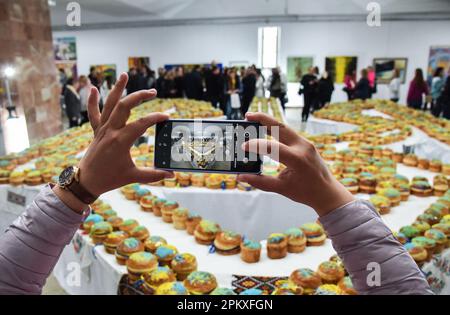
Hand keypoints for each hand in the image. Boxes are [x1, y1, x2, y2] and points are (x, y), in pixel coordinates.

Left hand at [55, 73, 172, 209]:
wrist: (86, 182)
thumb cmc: (109, 179)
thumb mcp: (133, 177)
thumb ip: (153, 175)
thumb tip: (171, 174)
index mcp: (120, 141)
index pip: (142, 124)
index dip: (156, 118)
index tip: (166, 116)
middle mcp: (110, 131)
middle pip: (125, 106)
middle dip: (139, 96)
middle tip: (153, 92)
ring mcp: (102, 129)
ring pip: (109, 104)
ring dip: (117, 88)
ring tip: (125, 75)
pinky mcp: (96, 131)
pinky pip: (93, 113)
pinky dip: (92, 100)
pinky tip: (92, 88)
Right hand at [237, 113, 353, 216]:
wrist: (327, 192)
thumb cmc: (306, 192)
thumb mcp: (281, 188)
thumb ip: (260, 182)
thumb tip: (241, 177)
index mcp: (297, 159)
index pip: (273, 147)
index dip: (256, 145)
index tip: (243, 146)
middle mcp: (303, 147)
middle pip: (280, 127)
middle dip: (263, 119)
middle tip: (247, 116)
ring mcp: (306, 143)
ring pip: (284, 127)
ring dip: (268, 122)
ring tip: (252, 118)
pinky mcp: (305, 143)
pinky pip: (288, 133)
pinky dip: (275, 129)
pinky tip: (264, 128)